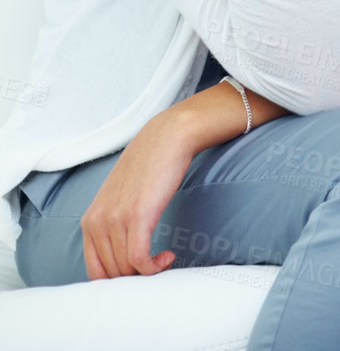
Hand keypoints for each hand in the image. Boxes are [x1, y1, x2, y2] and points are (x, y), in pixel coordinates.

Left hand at [80, 108, 197, 278]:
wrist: (166, 139)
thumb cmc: (150, 168)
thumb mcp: (122, 199)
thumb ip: (115, 224)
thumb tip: (126, 254)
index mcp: (89, 221)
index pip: (94, 270)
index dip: (118, 280)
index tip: (140, 274)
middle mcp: (96, 223)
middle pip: (112, 273)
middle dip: (136, 277)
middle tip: (157, 266)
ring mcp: (115, 220)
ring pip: (126, 268)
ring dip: (149, 272)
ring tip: (166, 258)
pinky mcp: (137, 217)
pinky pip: (139, 259)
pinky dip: (155, 267)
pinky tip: (169, 256)